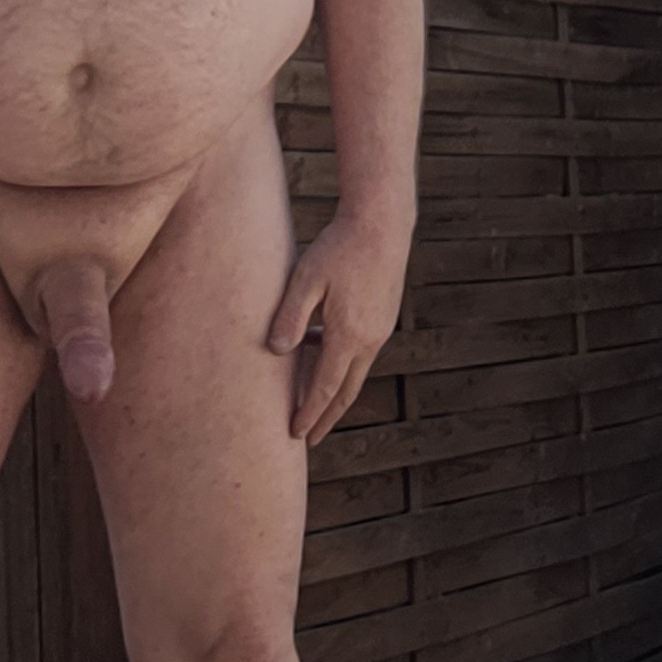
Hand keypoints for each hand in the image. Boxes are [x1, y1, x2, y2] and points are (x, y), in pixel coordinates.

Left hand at [267, 209, 410, 443]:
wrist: (383, 223)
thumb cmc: (339, 247)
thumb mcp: (306, 280)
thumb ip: (290, 318)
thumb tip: (277, 352)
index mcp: (348, 336)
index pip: (324, 388)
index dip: (308, 413)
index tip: (295, 435)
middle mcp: (369, 339)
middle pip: (345, 391)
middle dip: (326, 417)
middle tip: (309, 438)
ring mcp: (380, 329)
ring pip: (355, 372)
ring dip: (334, 390)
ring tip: (312, 401)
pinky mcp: (384, 316)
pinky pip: (360, 351)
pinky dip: (340, 362)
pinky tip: (318, 345)